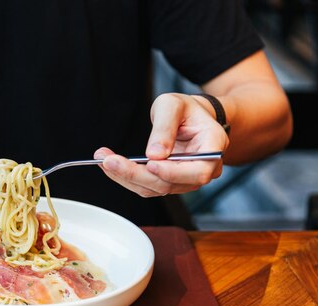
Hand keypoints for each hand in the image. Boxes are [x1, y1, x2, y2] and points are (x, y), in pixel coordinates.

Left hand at [94, 93, 227, 196]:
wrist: (188, 118)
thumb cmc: (185, 109)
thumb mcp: (173, 105)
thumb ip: (164, 128)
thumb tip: (154, 154)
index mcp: (213, 146)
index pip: (198, 171)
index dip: (173, 172)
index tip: (150, 164)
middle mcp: (203, 169)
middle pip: (170, 183)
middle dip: (136, 174)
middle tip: (109, 161)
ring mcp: (185, 179)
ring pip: (154, 188)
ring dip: (125, 176)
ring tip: (103, 159)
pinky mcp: (168, 182)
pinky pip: (146, 185)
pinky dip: (126, 176)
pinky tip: (109, 164)